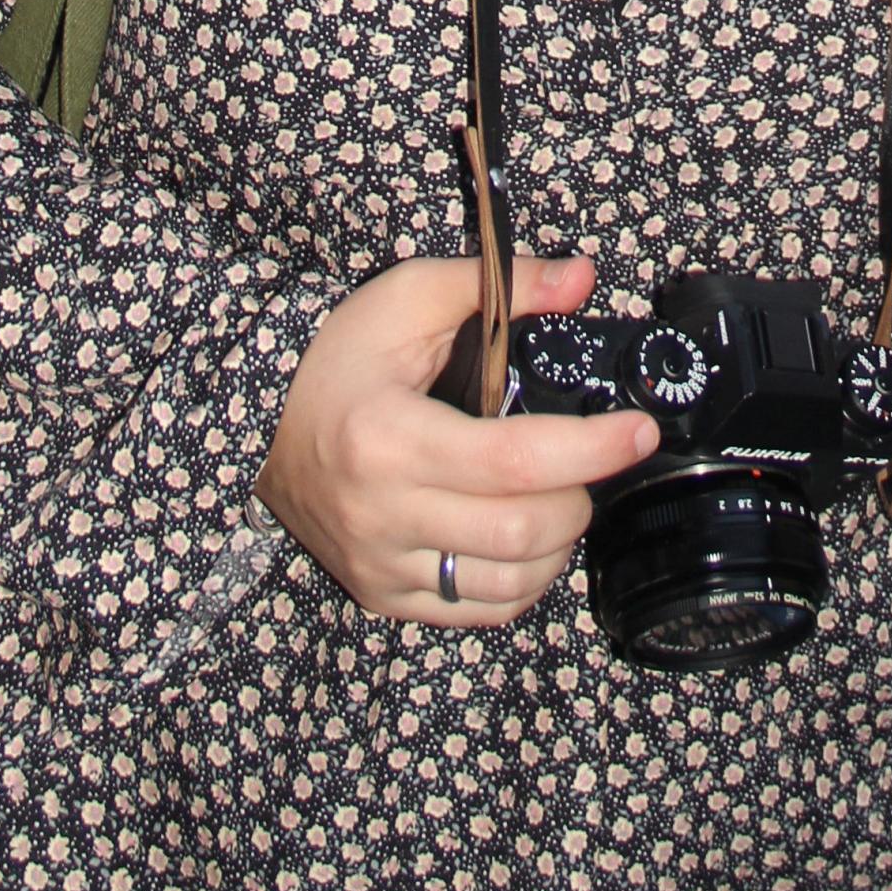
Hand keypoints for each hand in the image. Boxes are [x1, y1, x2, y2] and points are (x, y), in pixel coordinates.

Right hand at [257, 251, 656, 624]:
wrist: (254, 427)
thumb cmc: (335, 361)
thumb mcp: (407, 299)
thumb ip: (499, 286)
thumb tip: (580, 280)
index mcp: (390, 439)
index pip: (515, 461)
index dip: (591, 450)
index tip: (637, 431)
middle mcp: (384, 514)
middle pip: (522, 531)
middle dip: (580, 497)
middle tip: (590, 462)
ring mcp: (381, 564)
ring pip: (508, 584)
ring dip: (558, 545)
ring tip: (561, 499)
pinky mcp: (382, 594)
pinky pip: (476, 610)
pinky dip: (522, 582)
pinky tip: (525, 541)